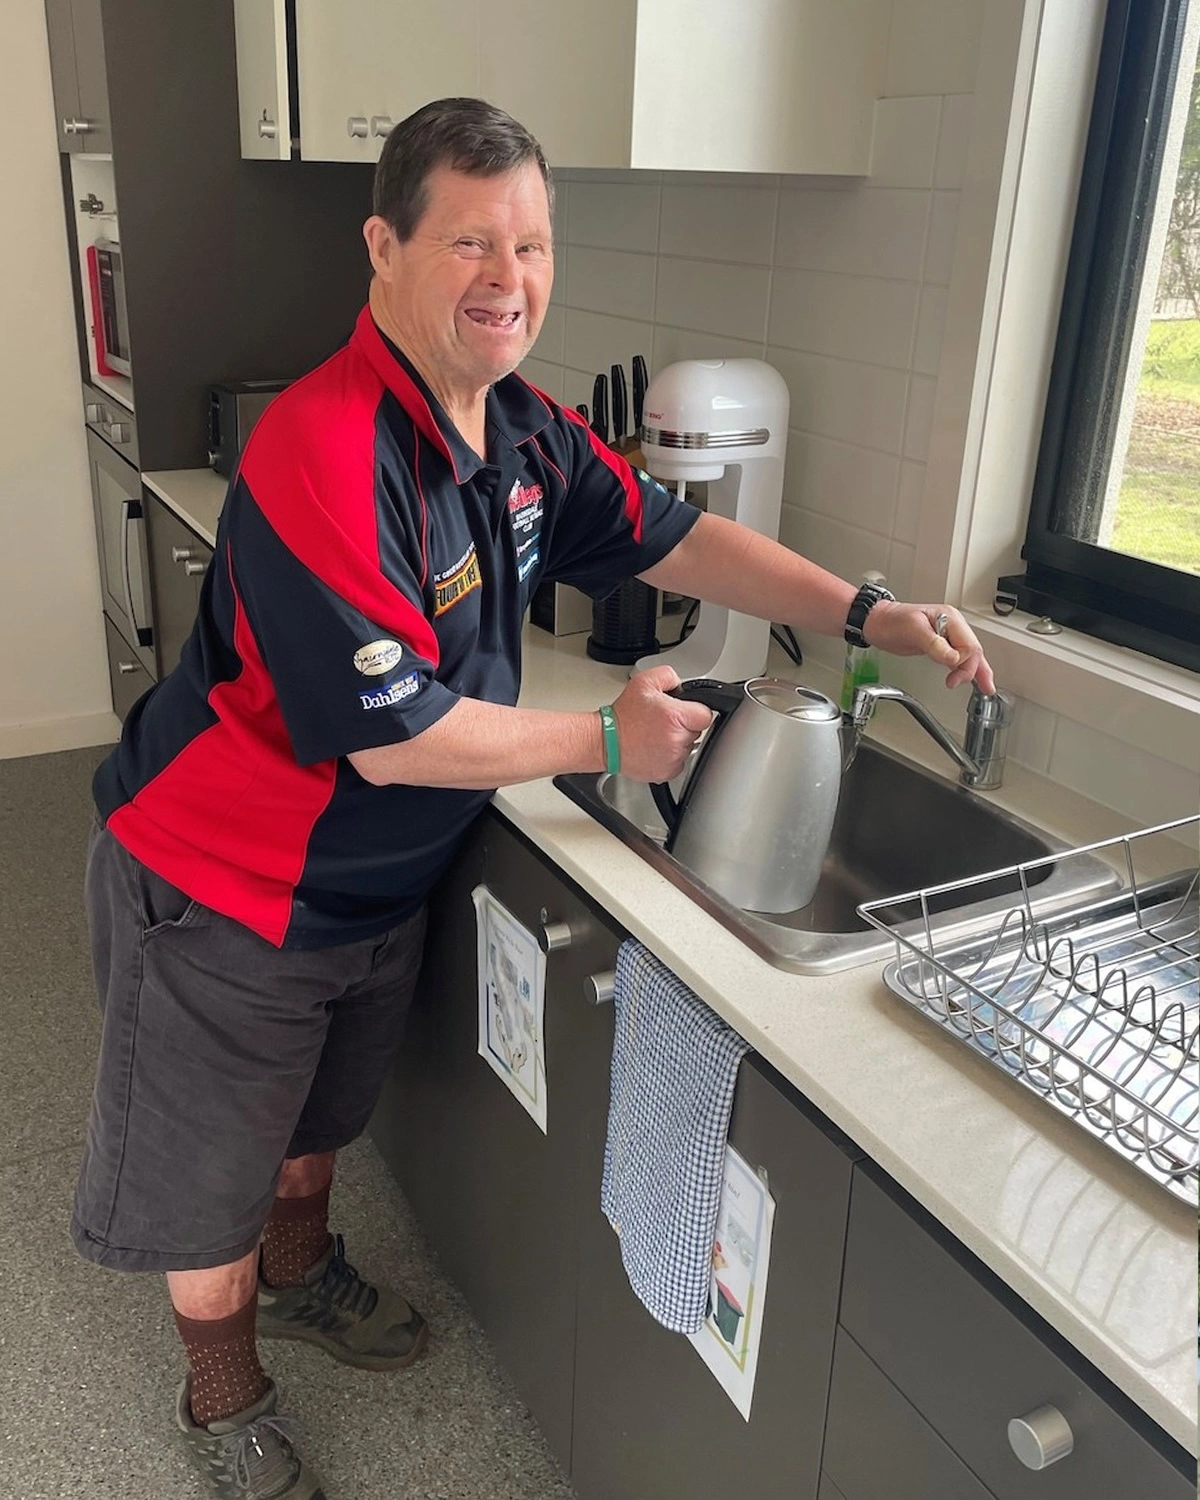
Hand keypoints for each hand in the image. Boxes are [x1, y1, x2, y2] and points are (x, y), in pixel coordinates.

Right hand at [610, 665, 714, 781]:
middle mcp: (676, 739)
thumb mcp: (644, 681)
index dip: (696, 711)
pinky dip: (670, 756)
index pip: (706, 715)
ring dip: (677, 740)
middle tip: (663, 722)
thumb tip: (682, 685)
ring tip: (656, 734)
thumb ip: (669, 676)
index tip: (687, 711)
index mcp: (674, 716)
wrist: (606, 741)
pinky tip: (655, 747)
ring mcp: (672, 758)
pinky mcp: (667, 772)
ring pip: (688, 746)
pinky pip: (679, 762)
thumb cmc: (623, 716)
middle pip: (697, 731)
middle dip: (685, 725)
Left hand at [864, 602, 995, 693]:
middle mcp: (952, 626)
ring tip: (986, 687)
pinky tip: (974, 679)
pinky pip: (959, 658)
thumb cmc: (891, 621)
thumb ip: (934, 645)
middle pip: (973, 651)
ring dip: (977, 671)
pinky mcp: (940, 645)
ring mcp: (947, 635)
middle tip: (963, 684)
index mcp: (949, 618)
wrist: (877, 622)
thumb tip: (953, 658)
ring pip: (970, 656)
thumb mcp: (912, 630)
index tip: (951, 669)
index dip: (963, 661)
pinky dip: (967, 669)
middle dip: (973, 670)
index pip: (969, 645)